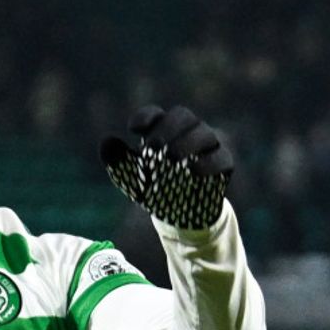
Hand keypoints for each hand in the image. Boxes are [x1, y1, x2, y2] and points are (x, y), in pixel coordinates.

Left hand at [100, 105, 233, 228]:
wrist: (177, 215)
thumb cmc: (154, 189)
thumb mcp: (131, 179)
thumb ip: (118, 161)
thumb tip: (106, 141)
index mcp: (162, 130)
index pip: (156, 114)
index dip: (146, 116)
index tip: (134, 130)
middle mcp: (186, 132)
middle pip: (183, 115)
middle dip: (168, 127)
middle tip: (153, 146)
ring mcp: (207, 147)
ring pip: (204, 133)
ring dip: (187, 143)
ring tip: (170, 158)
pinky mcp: (223, 165)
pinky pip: (222, 157)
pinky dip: (209, 163)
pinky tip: (193, 173)